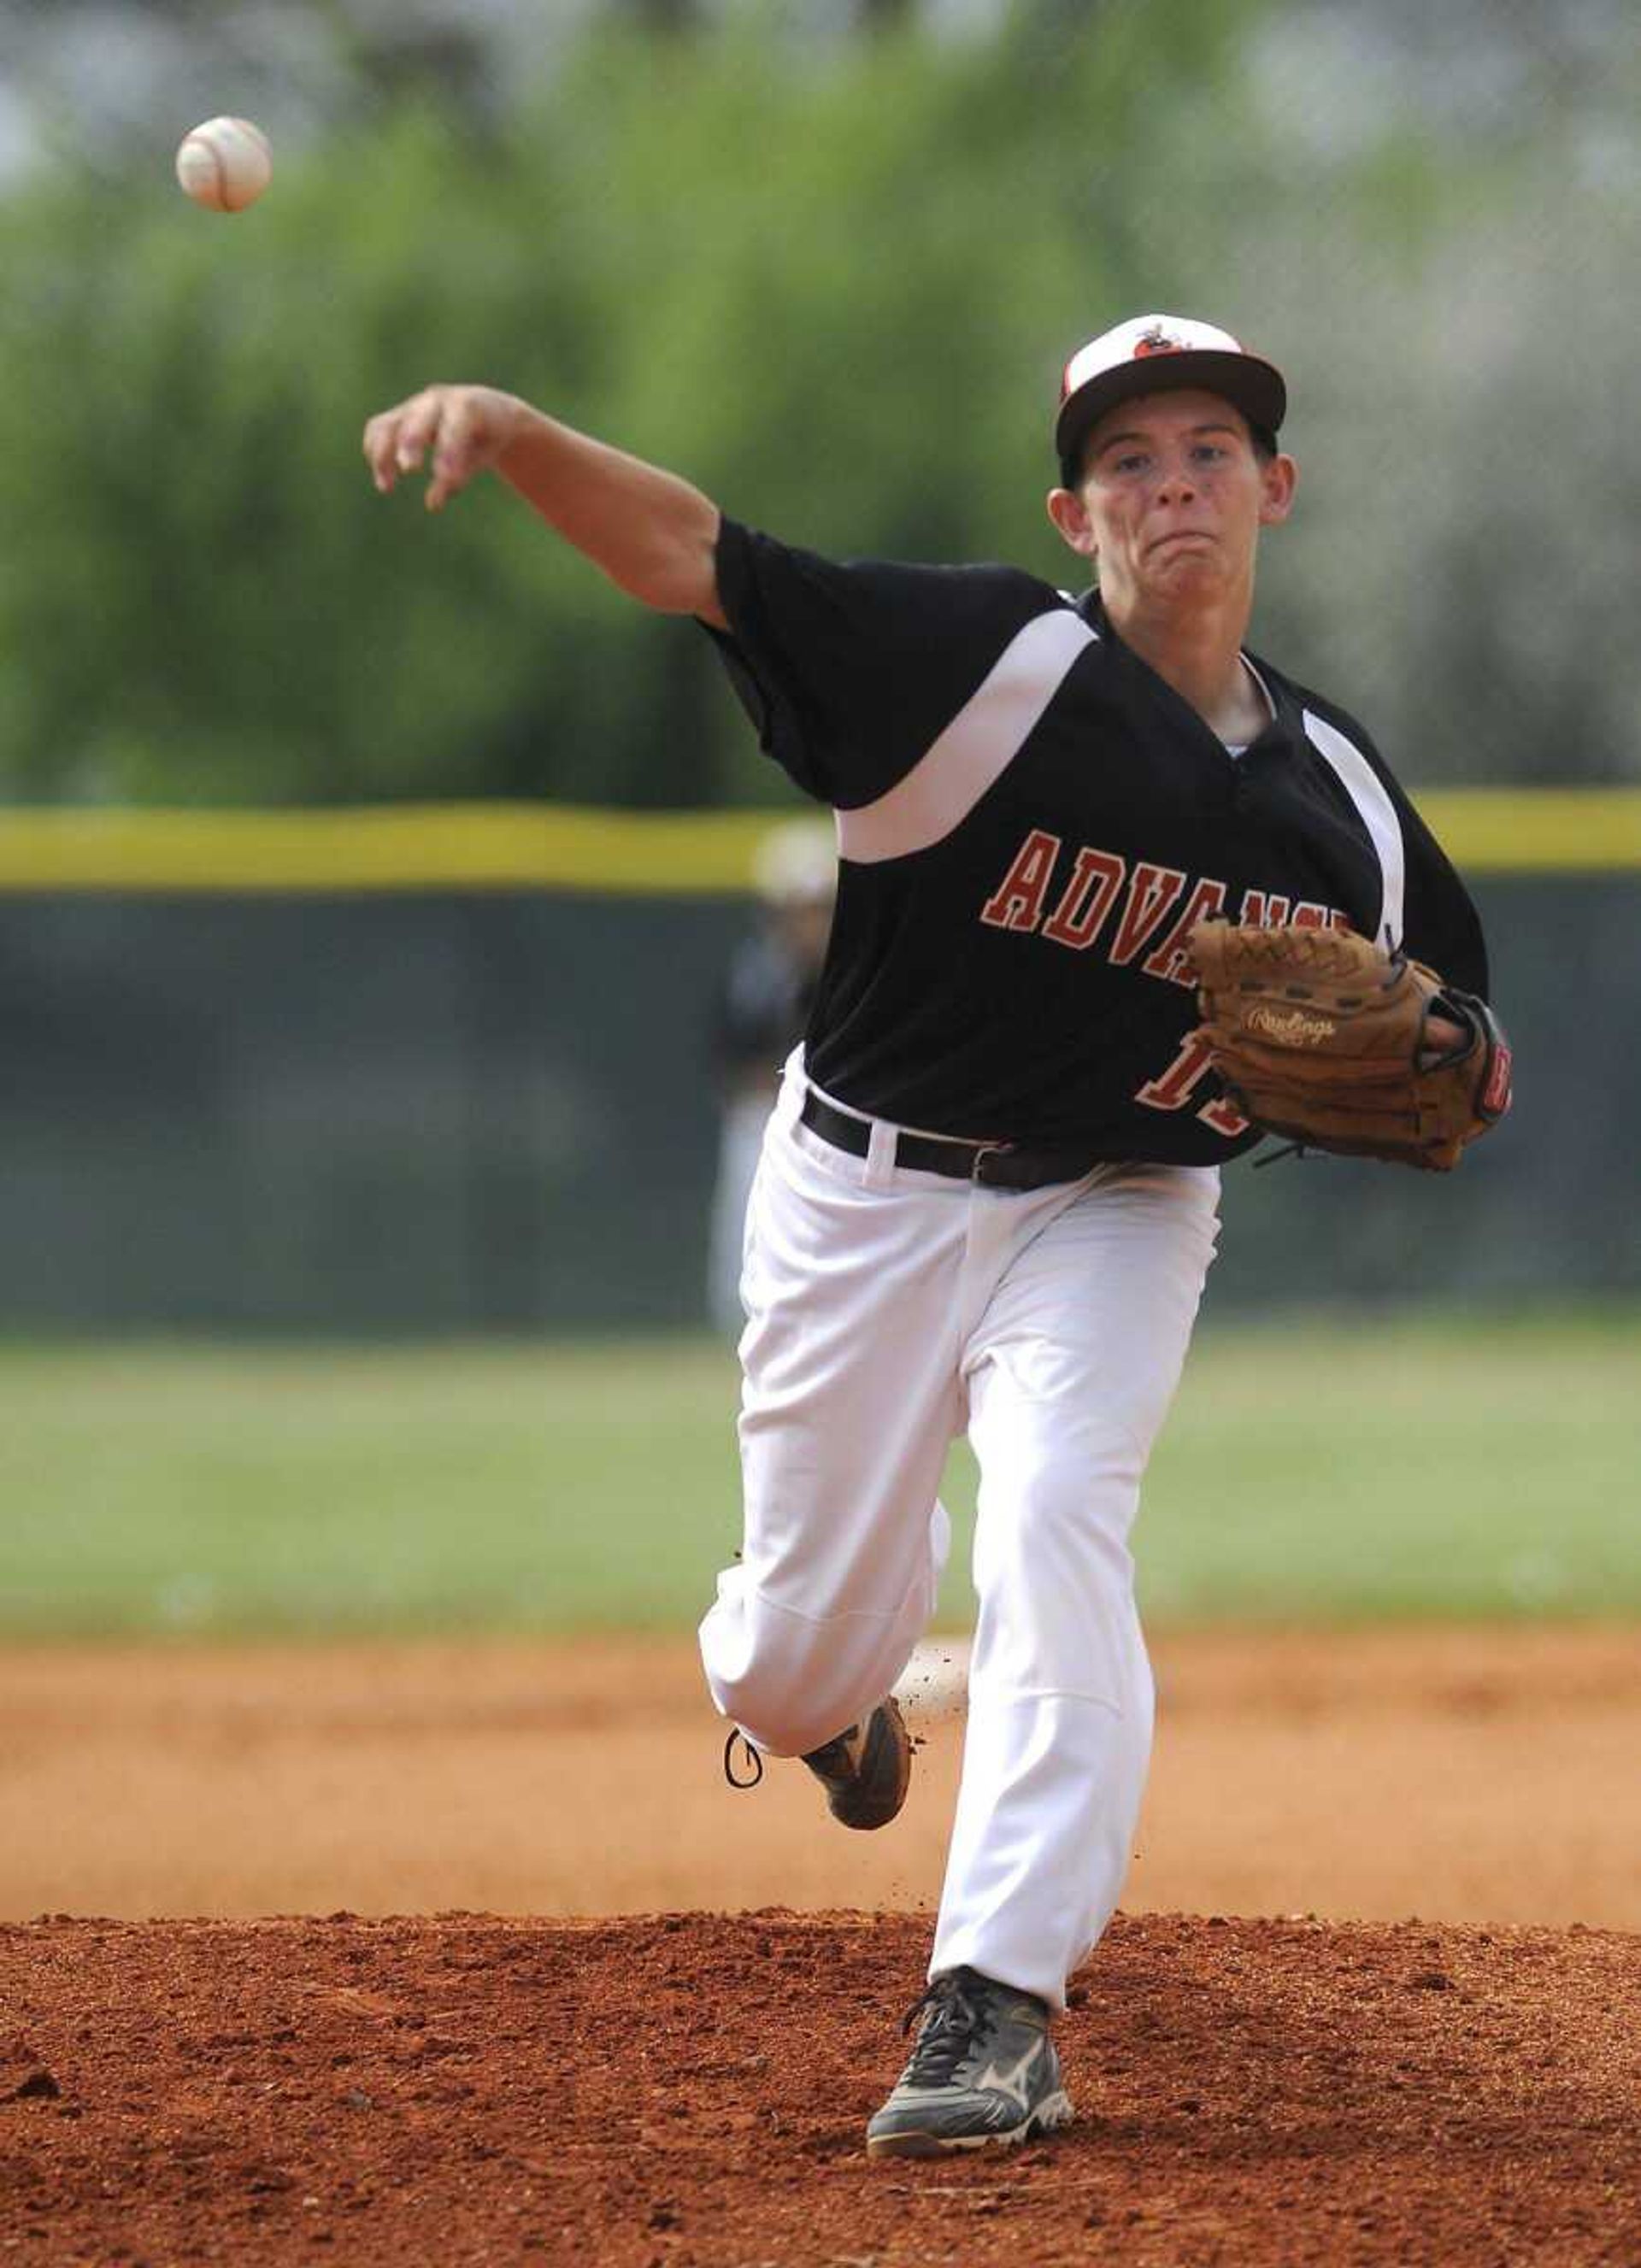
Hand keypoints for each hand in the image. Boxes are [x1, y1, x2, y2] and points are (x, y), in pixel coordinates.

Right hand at [362, 385, 526, 511]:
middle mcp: (437, 400)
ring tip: (387, 487)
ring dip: (383, 454)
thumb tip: (432, 504)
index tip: (447, 479)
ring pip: (388, 424)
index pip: (455, 425)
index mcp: (467, 405)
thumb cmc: (486, 438)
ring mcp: (414, 406)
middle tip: (409, 469)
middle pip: (417, 419)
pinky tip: (384, 481)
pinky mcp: (399, 415)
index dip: (449, 450)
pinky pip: (378, 429)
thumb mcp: (483, 455)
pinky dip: (375, 452)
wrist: (481, 410)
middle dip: (411, 442)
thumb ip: (462, 474)